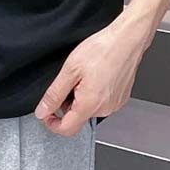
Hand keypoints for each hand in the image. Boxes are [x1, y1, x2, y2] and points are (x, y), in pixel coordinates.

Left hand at [34, 10, 153, 135]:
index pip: (67, 129)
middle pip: (77, 118)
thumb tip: (42, 111)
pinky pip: (101, 102)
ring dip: (81, 98)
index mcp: (90, 104)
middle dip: (67, 104)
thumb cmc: (102, 49)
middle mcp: (105, 109)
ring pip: (89, 109)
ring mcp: (115, 104)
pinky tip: (95, 76)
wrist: (127, 40)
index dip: (52, 123)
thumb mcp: (70, 70)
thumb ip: (54, 94)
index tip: (46, 113)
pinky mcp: (121, 98)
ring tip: (84, 75)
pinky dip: (93, 94)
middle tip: (68, 81)